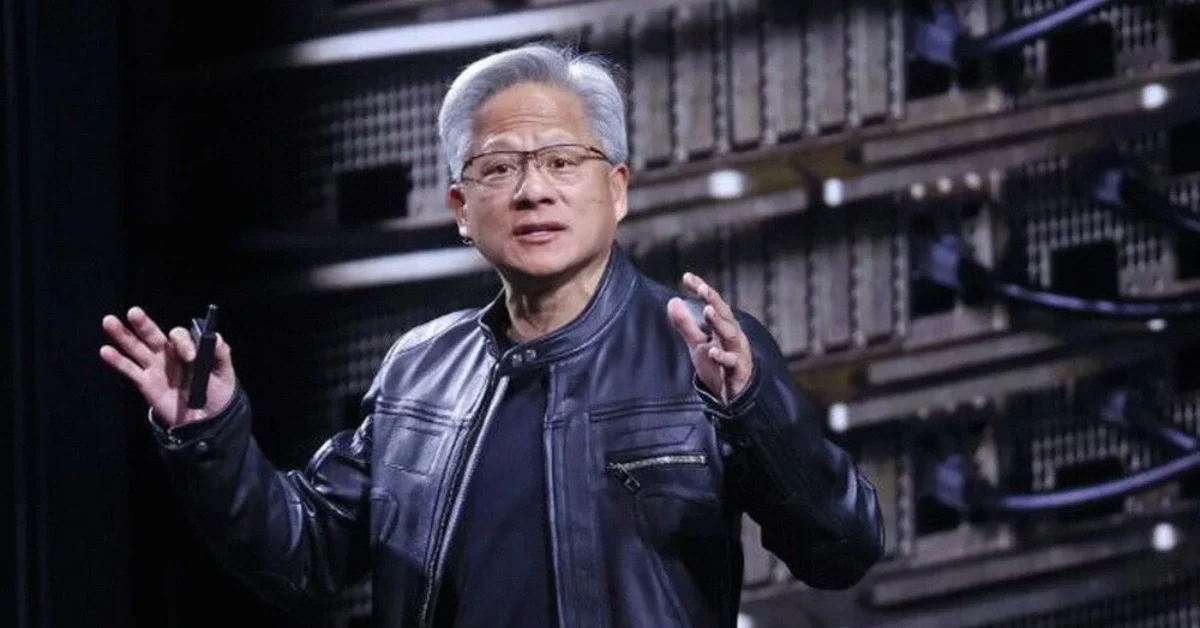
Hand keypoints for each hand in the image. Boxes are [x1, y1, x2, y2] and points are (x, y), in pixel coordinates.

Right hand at [99, 306, 236, 427]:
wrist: (206, 419)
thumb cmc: (218, 393)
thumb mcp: (225, 373)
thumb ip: (221, 354)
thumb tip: (215, 338)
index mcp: (187, 348)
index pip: (179, 336)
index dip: (182, 342)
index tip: (190, 357)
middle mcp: (168, 354)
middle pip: (153, 335)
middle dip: (144, 324)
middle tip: (134, 312)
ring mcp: (155, 367)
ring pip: (136, 348)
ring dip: (123, 335)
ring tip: (109, 322)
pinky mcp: (146, 383)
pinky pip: (130, 370)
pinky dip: (117, 361)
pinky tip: (106, 351)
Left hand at [667, 273, 753, 404]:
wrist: (735, 394)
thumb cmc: (718, 365)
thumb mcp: (698, 343)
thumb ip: (686, 324)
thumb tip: (672, 301)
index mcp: (723, 326)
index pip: (712, 303)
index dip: (701, 289)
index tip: (687, 277)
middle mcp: (733, 335)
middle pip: (724, 313)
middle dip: (714, 299)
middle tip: (702, 288)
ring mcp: (737, 352)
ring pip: (730, 334)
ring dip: (719, 322)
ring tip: (708, 310)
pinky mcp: (738, 370)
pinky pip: (731, 362)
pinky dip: (722, 356)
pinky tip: (712, 351)